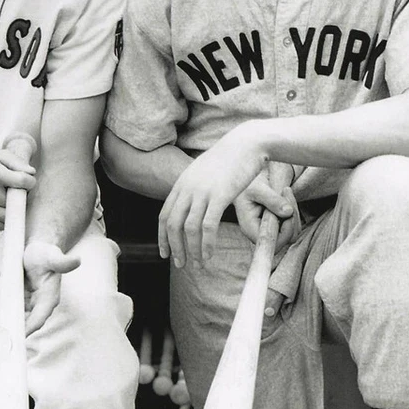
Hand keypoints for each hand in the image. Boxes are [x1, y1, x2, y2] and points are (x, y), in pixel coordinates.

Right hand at [0, 147, 35, 229]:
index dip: (30, 182)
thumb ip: (18, 162)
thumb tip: (31, 173)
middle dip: (20, 197)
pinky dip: (2, 219)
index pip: (22, 182)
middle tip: (14, 192)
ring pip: (9, 215)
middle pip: (16, 201)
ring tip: (5, 199)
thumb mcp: (0, 157)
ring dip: (11, 209)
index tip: (27, 182)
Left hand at [0, 240, 79, 335]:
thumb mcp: (53, 256)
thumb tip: (77, 260)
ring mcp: (24, 304)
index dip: (23, 329)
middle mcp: (36, 307)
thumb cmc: (47, 253)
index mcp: (48, 300)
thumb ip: (63, 262)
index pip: (36, 320)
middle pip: (16, 320)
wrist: (38, 249)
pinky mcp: (14, 300)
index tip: (8, 333)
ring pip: (4, 311)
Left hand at [158, 125, 276, 267]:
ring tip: (197, 264)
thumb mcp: (203, 171)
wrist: (245, 143)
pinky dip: (207, 244)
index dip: (162, 237)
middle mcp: (188, 188)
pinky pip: (208, 226)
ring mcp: (203, 192)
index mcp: (181, 184)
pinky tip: (209, 255)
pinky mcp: (220, 195)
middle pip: (173, 225)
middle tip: (180, 264)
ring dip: (192, 250)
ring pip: (189, 228)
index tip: (164, 253)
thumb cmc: (228, 159)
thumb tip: (189, 200)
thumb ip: (193, 187)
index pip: (164, 216)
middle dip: (174, 248)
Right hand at [233, 170, 295, 243]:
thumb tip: (288, 212)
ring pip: (293, 231)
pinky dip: (294, 209)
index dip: (284, 230)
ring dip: (294, 210)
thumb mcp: (257, 189)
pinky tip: (286, 195)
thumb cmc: (248, 185)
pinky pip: (294, 224)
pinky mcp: (279, 225)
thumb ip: (272, 200)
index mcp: (250, 228)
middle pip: (286, 238)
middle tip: (285, 192)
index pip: (271, 241)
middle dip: (291, 216)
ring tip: (285, 191)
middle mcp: (261, 233)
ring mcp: (271, 230)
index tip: (287, 210)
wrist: (250, 179)